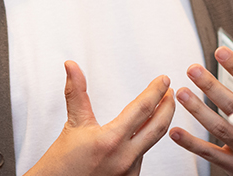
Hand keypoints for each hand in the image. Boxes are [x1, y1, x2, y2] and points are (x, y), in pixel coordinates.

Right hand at [24, 61, 175, 175]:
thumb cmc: (61, 164)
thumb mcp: (72, 125)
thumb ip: (76, 93)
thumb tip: (72, 67)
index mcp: (111, 140)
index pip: (142, 109)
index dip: (155, 92)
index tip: (164, 80)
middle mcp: (124, 158)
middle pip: (158, 127)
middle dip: (168, 107)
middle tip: (170, 93)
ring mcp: (129, 172)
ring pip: (151, 143)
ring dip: (158, 124)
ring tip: (160, 109)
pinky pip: (142, 157)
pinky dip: (145, 141)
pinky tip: (143, 133)